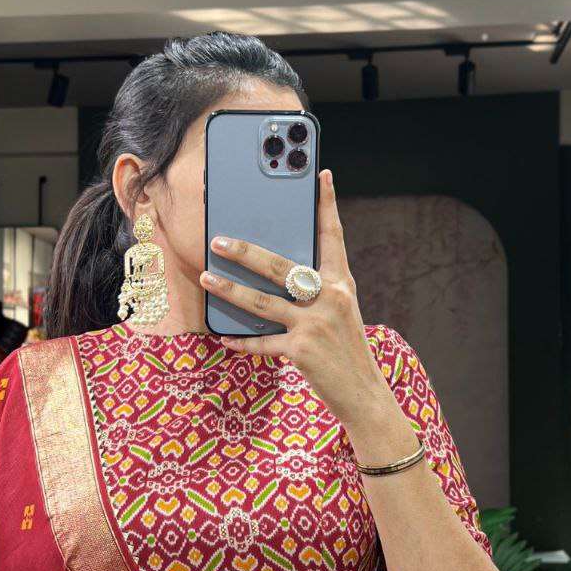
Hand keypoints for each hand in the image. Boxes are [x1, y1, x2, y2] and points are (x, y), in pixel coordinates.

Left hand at [198, 168, 387, 425]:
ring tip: (206, 277)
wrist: (364, 394)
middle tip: (219, 240)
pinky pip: (262, 342)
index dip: (327, 205)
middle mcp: (330, 298)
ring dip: (229, 289)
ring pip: (262, 301)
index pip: (332, 237)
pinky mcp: (301, 350)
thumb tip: (280, 273)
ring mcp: (315, 324)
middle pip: (281, 266)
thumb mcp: (341, 312)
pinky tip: (223, 337)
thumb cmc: (346, 351)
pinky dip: (241, 341)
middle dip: (246, 252)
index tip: (321, 175)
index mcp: (342, 284)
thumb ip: (318, 290)